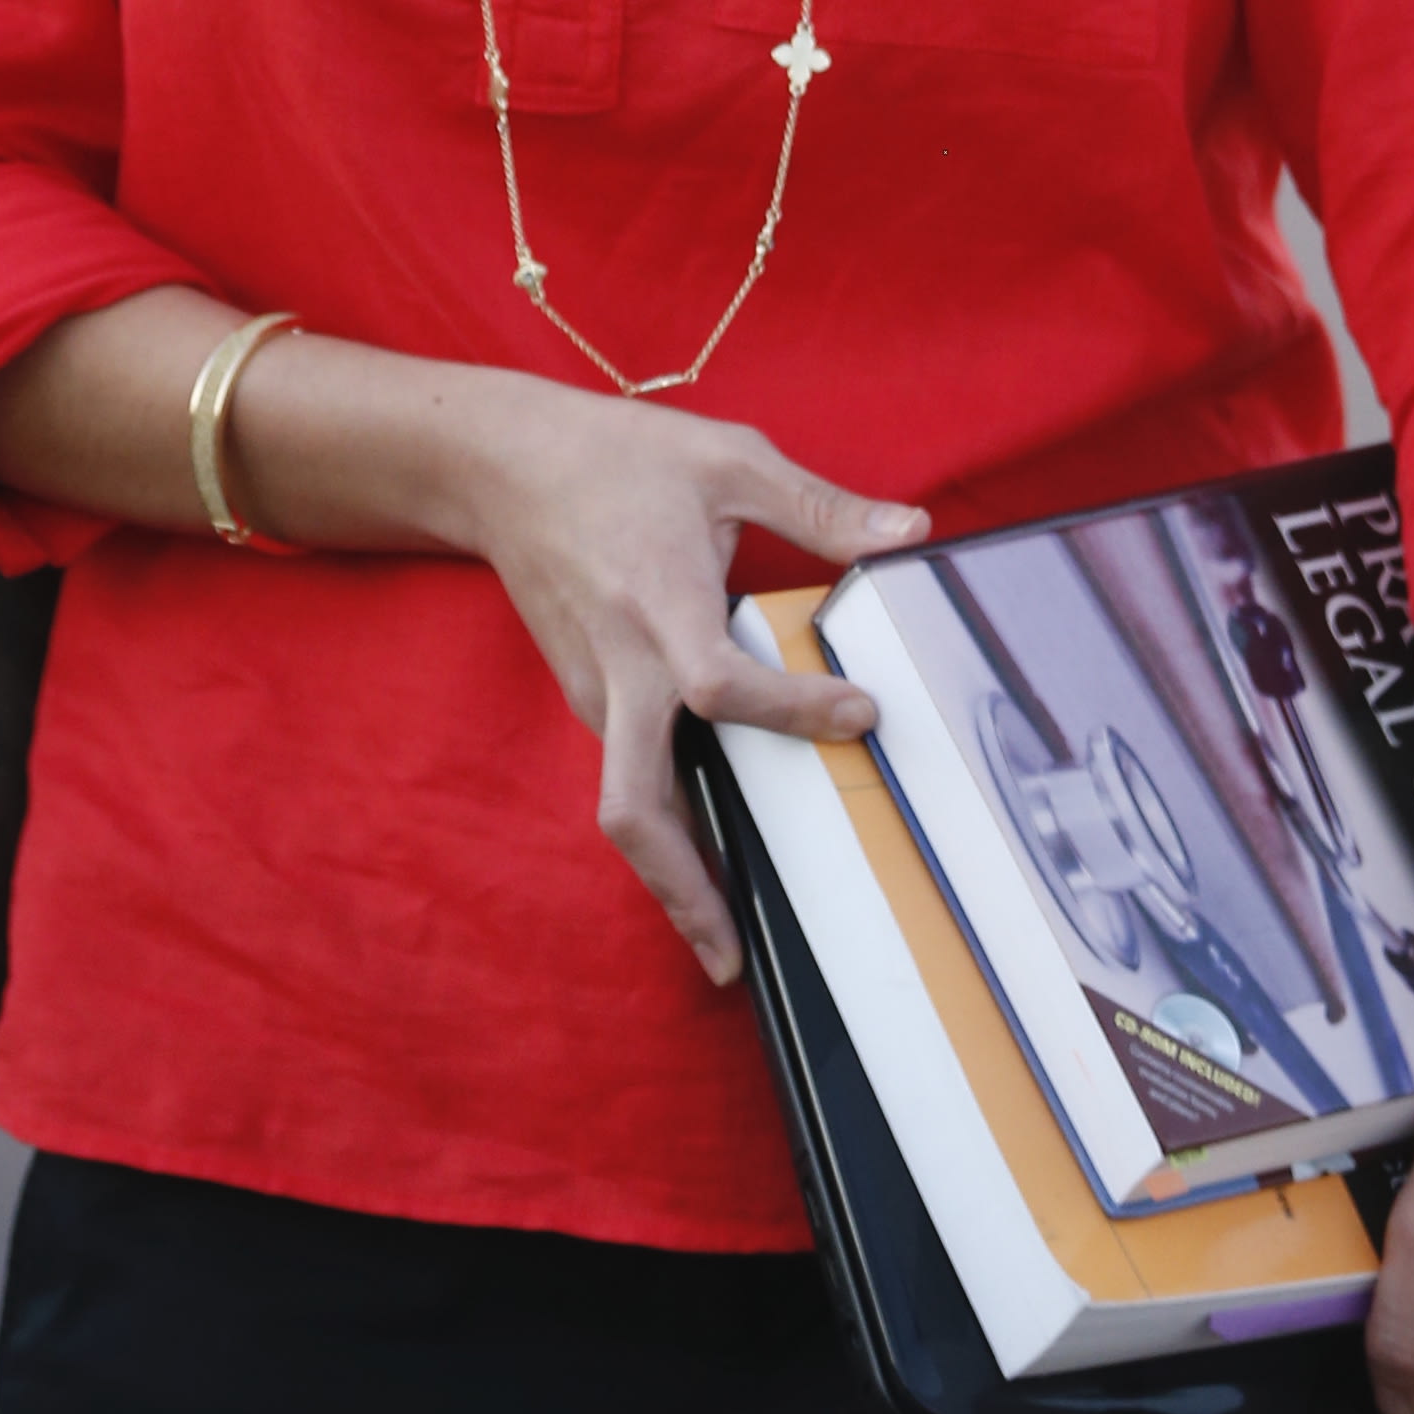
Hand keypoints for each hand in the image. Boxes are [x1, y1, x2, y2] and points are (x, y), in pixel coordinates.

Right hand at [426, 373, 929, 985]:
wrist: (502, 466)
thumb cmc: (619, 456)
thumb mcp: (726, 458)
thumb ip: (819, 506)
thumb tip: (911, 534)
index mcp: (660, 606)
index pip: (722, 687)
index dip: (791, 712)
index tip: (862, 715)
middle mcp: (622, 669)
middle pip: (634, 809)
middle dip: (682, 888)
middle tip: (735, 957)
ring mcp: (596, 691)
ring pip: (629, 804)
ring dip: (673, 873)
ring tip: (730, 936)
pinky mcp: (586, 694)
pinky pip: (628, 773)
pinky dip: (664, 823)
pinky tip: (710, 843)